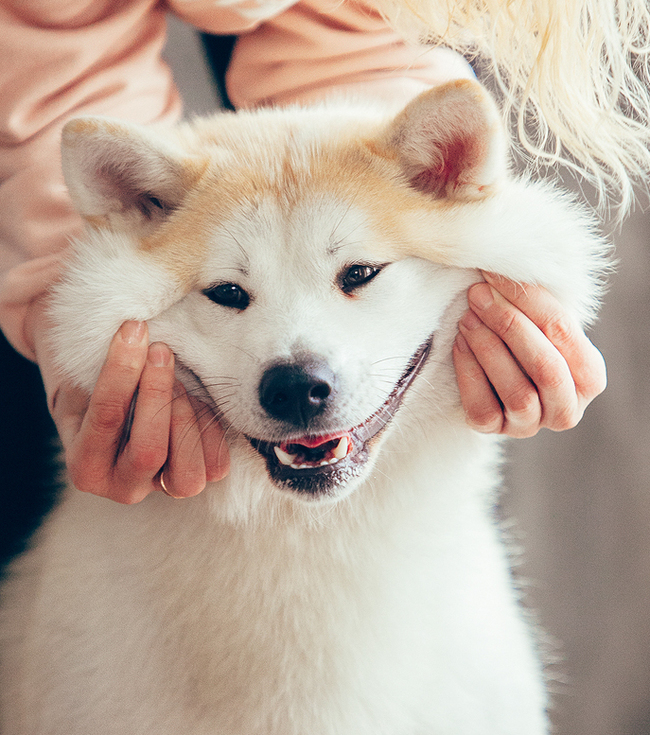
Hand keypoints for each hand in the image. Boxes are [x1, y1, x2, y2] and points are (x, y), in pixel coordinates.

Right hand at [50, 321, 228, 502]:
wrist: (115, 406)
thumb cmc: (97, 387)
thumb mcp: (88, 378)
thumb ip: (106, 368)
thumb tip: (137, 332)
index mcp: (85, 467)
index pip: (106, 418)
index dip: (122, 370)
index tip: (134, 329)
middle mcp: (122, 487)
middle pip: (149, 452)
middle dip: (159, 394)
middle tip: (161, 351)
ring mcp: (160, 488)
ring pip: (187, 472)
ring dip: (186, 417)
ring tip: (178, 381)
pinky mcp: (191, 479)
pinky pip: (215, 465)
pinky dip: (210, 429)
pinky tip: (196, 399)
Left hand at [452, 272, 606, 437]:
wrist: (493, 378)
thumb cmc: (523, 340)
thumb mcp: (538, 322)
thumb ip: (535, 304)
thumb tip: (504, 267)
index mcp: (589, 378)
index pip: (565, 335)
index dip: (530, 300)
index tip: (497, 273)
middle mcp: (566, 409)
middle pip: (545, 367)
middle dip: (509, 325)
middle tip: (478, 295)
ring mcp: (530, 425)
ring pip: (517, 392)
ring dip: (488, 348)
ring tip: (467, 317)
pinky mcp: (494, 431)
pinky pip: (483, 408)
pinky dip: (469, 372)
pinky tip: (459, 343)